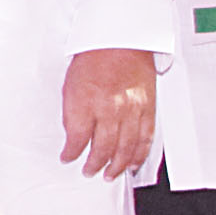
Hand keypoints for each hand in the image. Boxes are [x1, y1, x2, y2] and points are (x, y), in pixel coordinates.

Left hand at [60, 47, 156, 178]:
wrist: (120, 40)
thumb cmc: (93, 59)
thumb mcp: (69, 85)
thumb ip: (72, 112)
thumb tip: (73, 135)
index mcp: (85, 102)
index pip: (76, 138)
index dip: (71, 153)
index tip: (67, 158)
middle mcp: (109, 108)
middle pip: (103, 147)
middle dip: (95, 164)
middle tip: (90, 172)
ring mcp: (131, 109)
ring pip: (126, 147)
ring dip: (117, 164)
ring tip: (110, 174)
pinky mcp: (148, 107)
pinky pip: (145, 137)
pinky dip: (140, 153)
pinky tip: (133, 162)